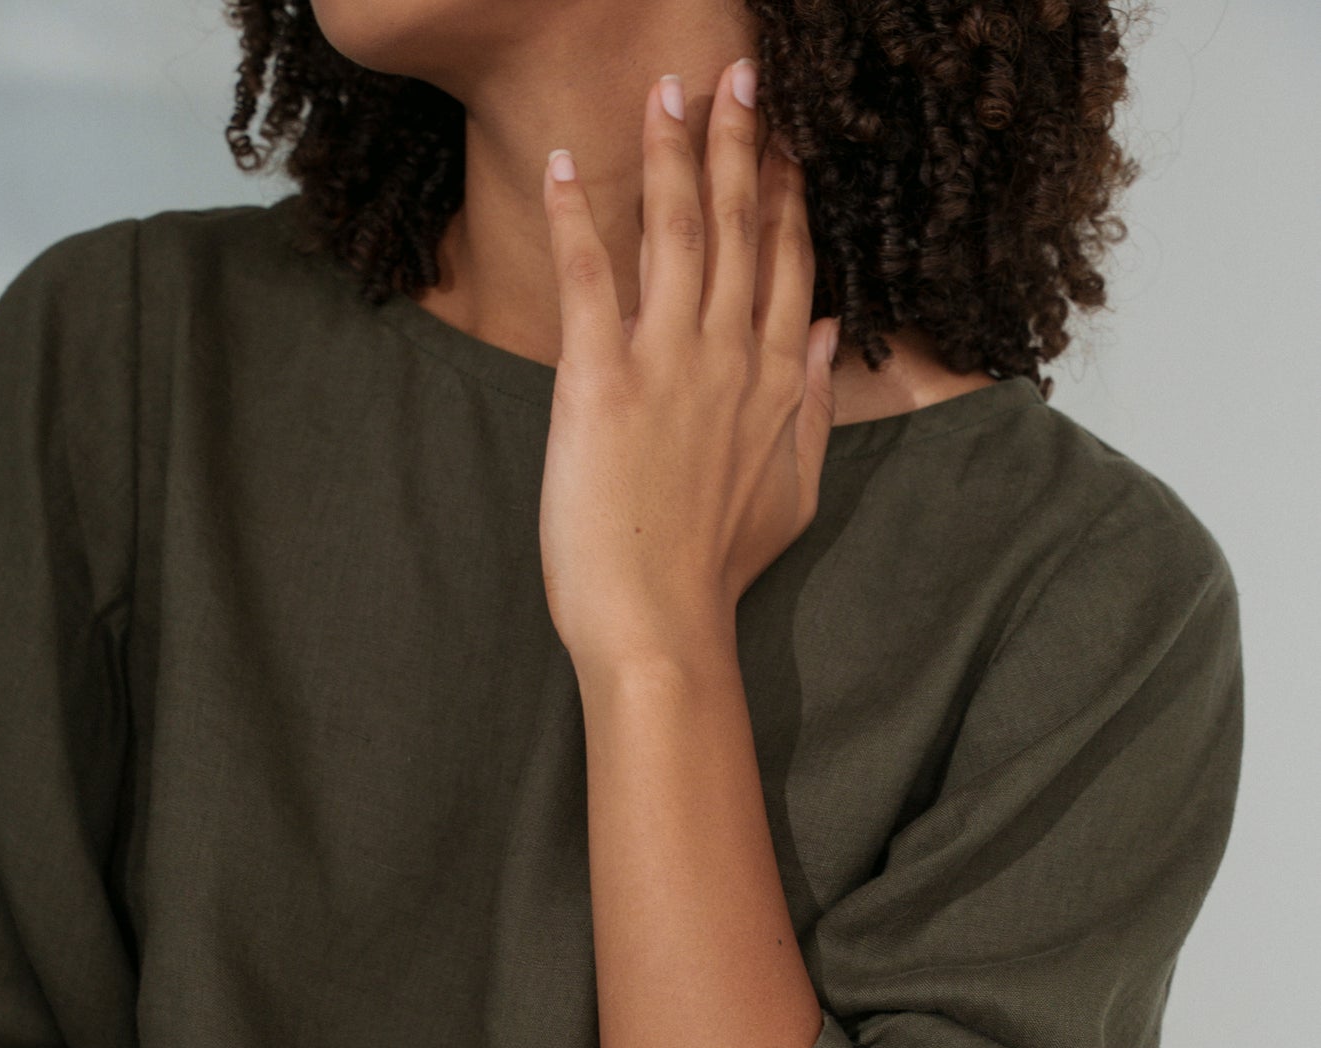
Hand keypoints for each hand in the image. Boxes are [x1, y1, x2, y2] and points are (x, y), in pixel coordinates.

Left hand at [538, 59, 839, 676]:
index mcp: (777, 381)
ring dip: (673, 154)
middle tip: (733, 73)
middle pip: (739, 227)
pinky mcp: (603, 381)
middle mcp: (732, 357)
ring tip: (666, 90)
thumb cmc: (717, 571)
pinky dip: (577, 218)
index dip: (783, 192)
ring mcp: (671, 364)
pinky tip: (567, 164)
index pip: (787, 262)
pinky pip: (590, 279)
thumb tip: (829, 337)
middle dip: (738, 142)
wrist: (662, 626)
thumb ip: (813, 407)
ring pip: (679, 233)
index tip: (781, 136)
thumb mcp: (793, 492)